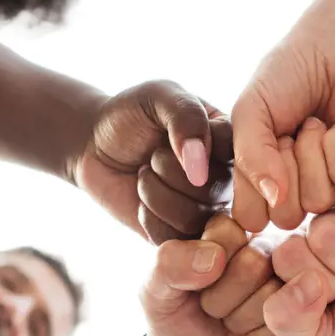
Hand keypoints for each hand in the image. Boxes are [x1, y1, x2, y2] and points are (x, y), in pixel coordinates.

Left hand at [75, 80, 232, 243]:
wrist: (94, 146)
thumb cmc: (130, 116)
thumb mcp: (158, 96)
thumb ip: (185, 115)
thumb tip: (199, 167)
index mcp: (229, 141)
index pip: (240, 154)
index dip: (200, 151)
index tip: (168, 137)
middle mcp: (226, 178)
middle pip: (215, 190)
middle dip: (169, 170)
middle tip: (152, 156)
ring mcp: (206, 210)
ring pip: (195, 218)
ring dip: (155, 194)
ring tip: (145, 175)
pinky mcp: (181, 235)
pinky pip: (174, 239)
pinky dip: (149, 219)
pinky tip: (141, 201)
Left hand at [143, 216, 294, 335]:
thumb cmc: (177, 325)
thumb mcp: (155, 294)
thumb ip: (168, 265)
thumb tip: (214, 258)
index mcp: (228, 231)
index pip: (228, 232)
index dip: (205, 268)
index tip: (195, 285)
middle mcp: (265, 248)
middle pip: (255, 263)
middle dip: (223, 299)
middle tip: (213, 310)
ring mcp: (291, 281)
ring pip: (275, 295)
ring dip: (242, 321)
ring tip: (231, 324)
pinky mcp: (308, 313)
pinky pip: (292, 323)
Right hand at [231, 0, 334, 231]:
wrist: (333, 46)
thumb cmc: (285, 76)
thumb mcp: (250, 111)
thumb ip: (250, 157)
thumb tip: (273, 199)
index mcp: (262, 182)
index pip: (252, 216)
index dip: (254, 183)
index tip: (262, 143)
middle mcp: (297, 191)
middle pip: (287, 216)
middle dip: (286, 165)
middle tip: (292, 130)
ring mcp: (333, 184)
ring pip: (319, 201)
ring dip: (313, 153)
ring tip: (315, 123)